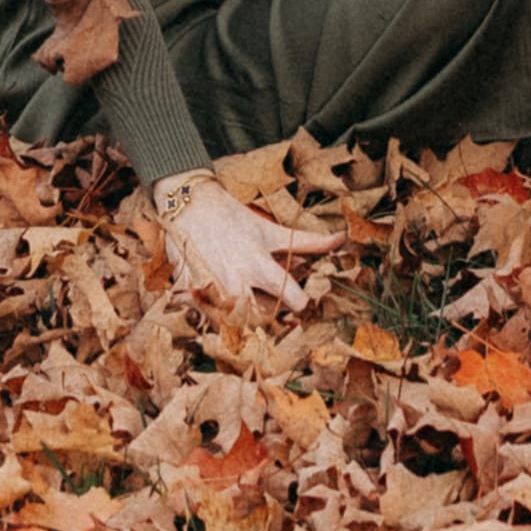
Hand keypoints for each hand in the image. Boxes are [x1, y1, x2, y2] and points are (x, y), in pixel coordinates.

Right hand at [153, 173, 311, 310]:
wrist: (189, 205)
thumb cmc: (233, 217)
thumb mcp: (269, 230)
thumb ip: (306, 241)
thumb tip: (341, 238)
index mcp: (258, 264)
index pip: (290, 297)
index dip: (300, 304)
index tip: (301, 303)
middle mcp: (236, 281)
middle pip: (262, 320)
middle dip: (270, 320)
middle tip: (272, 314)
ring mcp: (211, 291)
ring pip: (234, 325)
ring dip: (241, 323)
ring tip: (244, 313)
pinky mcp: (188, 294)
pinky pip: (204, 320)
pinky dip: (212, 318)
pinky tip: (216, 309)